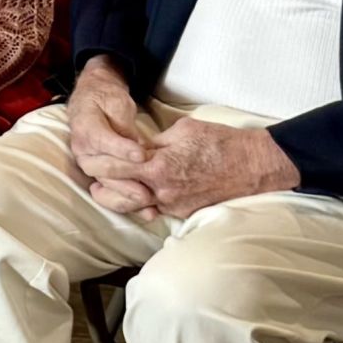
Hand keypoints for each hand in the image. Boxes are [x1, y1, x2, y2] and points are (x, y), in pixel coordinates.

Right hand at [67, 56, 152, 207]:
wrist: (93, 101)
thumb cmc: (106, 99)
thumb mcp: (115, 102)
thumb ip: (124, 125)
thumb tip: (137, 146)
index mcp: (85, 127)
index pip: (101, 140)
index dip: (121, 149)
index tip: (142, 155)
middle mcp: (83, 149)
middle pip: (101, 170)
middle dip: (124, 181)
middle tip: (146, 189)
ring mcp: (91, 163)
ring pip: (105, 184)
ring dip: (126, 196)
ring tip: (148, 201)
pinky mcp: (101, 173)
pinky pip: (111, 191)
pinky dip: (127, 203)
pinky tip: (146, 211)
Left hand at [76, 113, 298, 220]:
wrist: (254, 166)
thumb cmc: (220, 142)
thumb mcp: (183, 130)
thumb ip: (155, 142)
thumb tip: (138, 147)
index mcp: (159, 167)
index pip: (115, 167)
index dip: (98, 161)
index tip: (87, 155)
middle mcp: (163, 191)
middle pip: (119, 193)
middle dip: (102, 184)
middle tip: (90, 176)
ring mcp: (174, 205)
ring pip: (135, 206)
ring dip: (119, 197)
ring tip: (105, 187)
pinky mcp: (184, 213)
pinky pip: (156, 209)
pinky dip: (143, 202)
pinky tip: (135, 193)